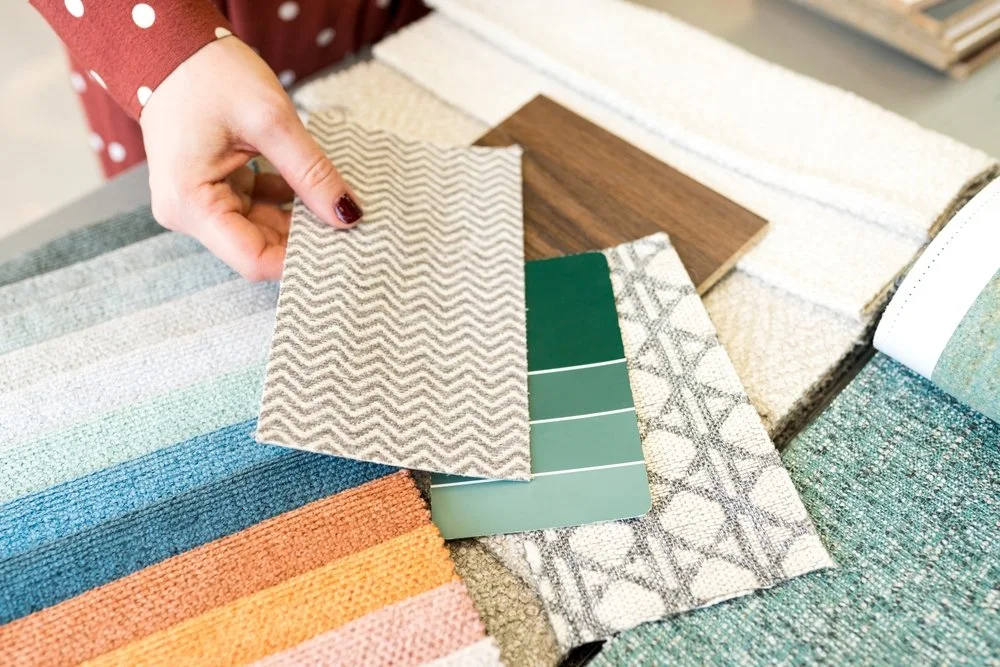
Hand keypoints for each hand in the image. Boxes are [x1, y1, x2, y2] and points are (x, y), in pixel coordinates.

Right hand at [139, 36, 361, 280]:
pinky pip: (255, 208)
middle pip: (258, 247)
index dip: (300, 259)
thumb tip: (348, 214)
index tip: (342, 245)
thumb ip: (312, 173)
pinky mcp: (210, 190)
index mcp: (190, 205)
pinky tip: (312, 187)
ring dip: (298, 219)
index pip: (255, 259)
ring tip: (334, 202)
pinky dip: (285, 201)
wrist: (170, 45)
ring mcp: (197, 203)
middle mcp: (187, 214)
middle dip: (304, 238)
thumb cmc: (206, 74)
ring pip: (260, 229)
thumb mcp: (271, 121)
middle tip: (348, 223)